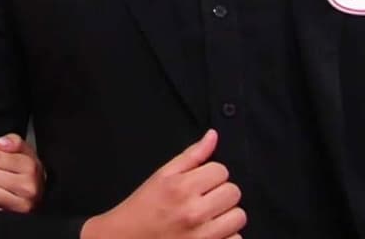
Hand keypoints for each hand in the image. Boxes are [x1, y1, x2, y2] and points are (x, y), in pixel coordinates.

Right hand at [80, 130, 244, 238]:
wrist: (126, 238)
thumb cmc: (143, 208)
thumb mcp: (162, 175)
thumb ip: (191, 155)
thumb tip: (213, 136)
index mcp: (181, 188)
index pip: (221, 171)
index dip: (212, 175)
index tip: (201, 183)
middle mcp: (193, 212)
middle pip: (233, 193)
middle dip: (221, 194)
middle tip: (204, 200)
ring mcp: (202, 236)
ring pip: (238, 217)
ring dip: (226, 216)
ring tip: (208, 217)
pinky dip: (227, 237)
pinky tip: (210, 233)